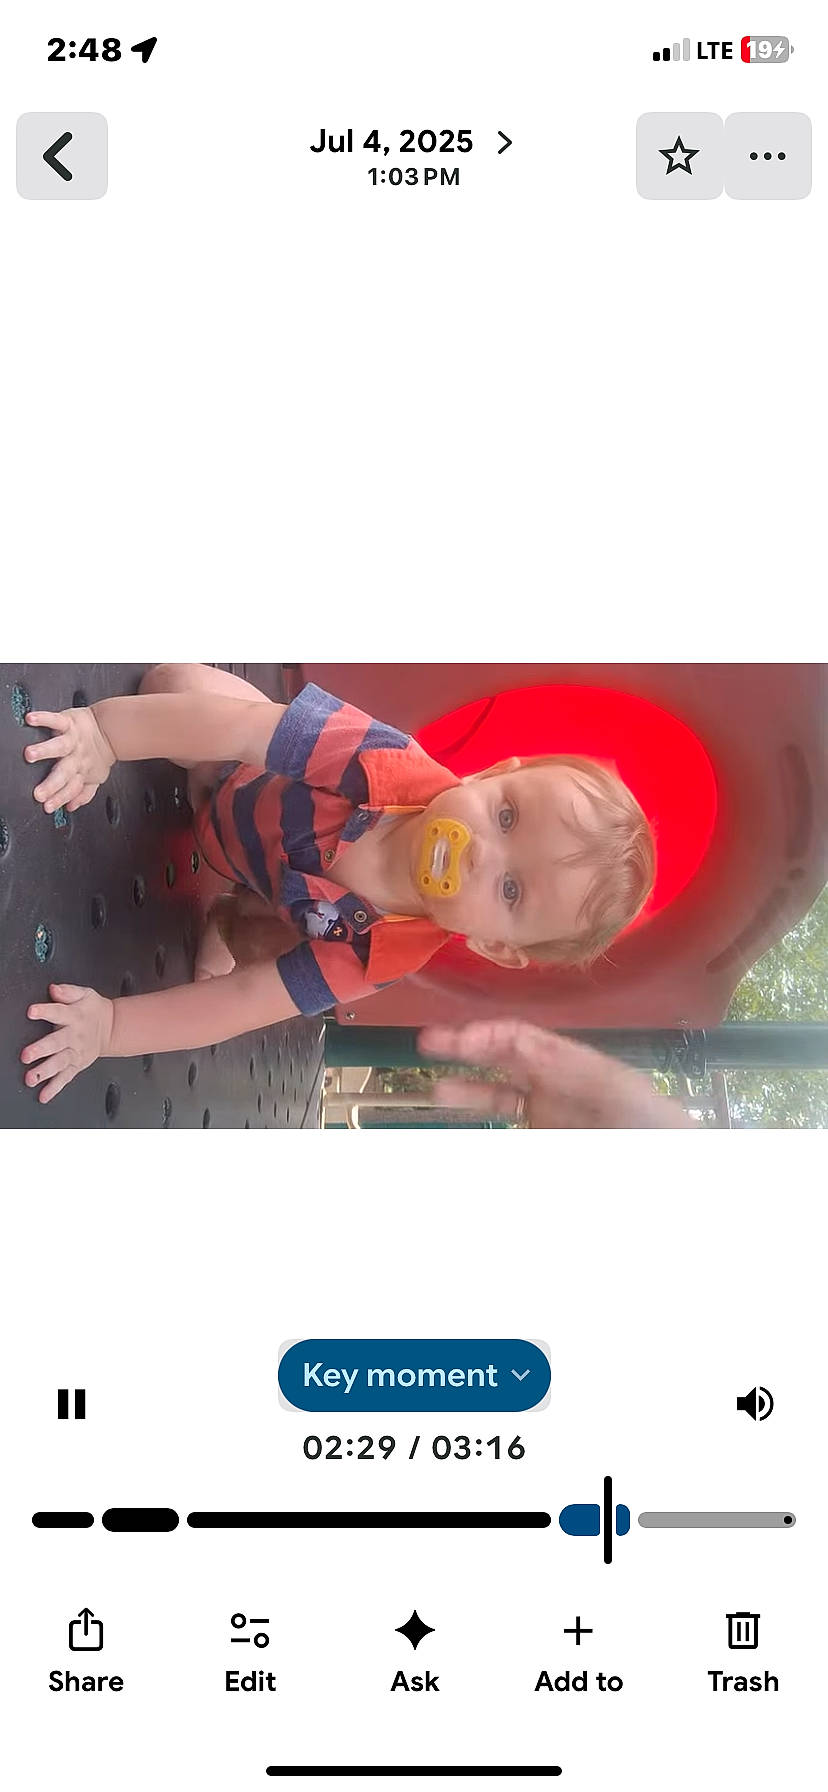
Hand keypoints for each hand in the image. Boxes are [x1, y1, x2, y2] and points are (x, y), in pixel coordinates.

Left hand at [21, 984, 114, 1103]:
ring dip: (45, 1071)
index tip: (32, 1011)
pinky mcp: (76, 1065)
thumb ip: (68, 991)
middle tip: (26, 1055)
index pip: (58, 1012)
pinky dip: (54, 1088)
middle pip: (56, 1043)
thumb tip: (54, 989)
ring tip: (31, 1078)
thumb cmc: (93, 1011)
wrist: (112, 1028)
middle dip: (41, 1049)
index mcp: (74, 1016)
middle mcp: (74, 1036)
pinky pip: (65, 1078)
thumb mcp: (84, 994)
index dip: (45, 1011)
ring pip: (59, 1063)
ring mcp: (75, 1053)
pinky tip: (43, 1095)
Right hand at [24, 706, 114, 813]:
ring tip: (30, 755)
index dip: (59, 798)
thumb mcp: (95, 778)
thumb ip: (83, 794)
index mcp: (81, 771)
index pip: (70, 788)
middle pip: (63, 772)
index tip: (47, 807)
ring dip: (44, 751)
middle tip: (38, 793)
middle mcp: (76, 757)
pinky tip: (31, 719)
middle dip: (51, 784)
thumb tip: (70, 807)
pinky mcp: (68, 722)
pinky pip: (55, 720)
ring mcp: (72, 739)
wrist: (111, 729)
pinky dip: (43, 718)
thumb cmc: (97, 754)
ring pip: (59, 746)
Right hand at [418, 1019, 694, 1128]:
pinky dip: (487, 1114)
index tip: (455, 1040)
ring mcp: (550, 1110)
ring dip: (469, 1088)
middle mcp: (556, 1080)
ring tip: (436, 1090)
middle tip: (428, 1043)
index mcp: (571, 1059)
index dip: (486, 1035)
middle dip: (467, 1048)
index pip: (520, 1038)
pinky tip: (466, 1119)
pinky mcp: (548, 1135)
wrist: (668, 1156)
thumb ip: (564, 1069)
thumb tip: (515, 1053)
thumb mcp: (613, 1087)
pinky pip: (510, 1118)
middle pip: (504, 1058)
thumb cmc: (650, 1120)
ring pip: (500, 1093)